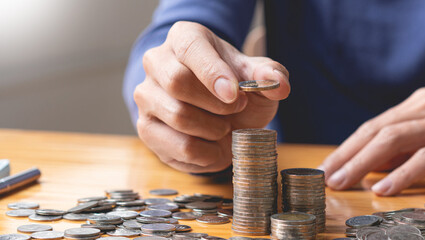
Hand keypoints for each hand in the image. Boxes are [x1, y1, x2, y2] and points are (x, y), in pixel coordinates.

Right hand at [134, 21, 289, 172]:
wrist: (222, 115)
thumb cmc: (237, 88)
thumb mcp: (258, 77)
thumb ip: (270, 75)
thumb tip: (278, 83)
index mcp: (184, 38)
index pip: (191, 50)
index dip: (213, 73)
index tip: (235, 94)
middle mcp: (157, 62)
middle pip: (177, 82)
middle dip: (216, 104)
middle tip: (237, 109)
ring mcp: (146, 96)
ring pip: (177, 116)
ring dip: (213, 128)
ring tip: (225, 126)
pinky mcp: (146, 128)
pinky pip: (177, 146)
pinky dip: (206, 152)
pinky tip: (215, 144)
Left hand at [318, 88, 424, 195]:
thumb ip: (410, 146)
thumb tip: (372, 166)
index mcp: (423, 102)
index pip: (376, 124)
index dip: (348, 146)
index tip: (326, 167)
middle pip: (379, 130)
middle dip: (348, 155)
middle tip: (326, 178)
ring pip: (397, 140)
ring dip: (365, 163)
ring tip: (345, 183)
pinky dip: (402, 173)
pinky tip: (385, 188)